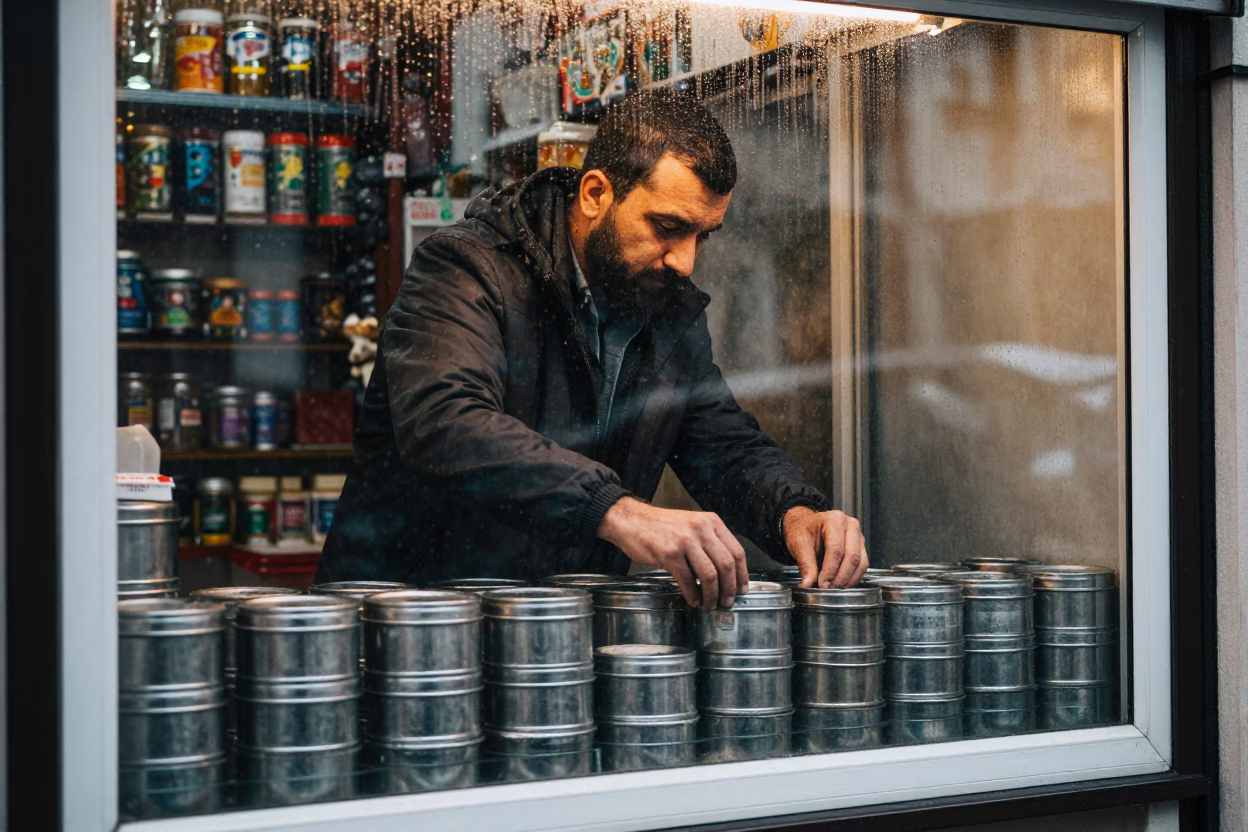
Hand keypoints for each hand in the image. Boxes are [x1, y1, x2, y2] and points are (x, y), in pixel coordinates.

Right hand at [598, 497, 748, 609]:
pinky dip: (693, 594)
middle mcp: (701, 528)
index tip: (742, 589)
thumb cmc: (661, 526)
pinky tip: (693, 600)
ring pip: (709, 574)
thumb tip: (726, 573)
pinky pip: (687, 580)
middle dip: (729, 588)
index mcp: (711, 521)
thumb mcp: (692, 525)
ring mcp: (685, 540)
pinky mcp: (669, 553)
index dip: (742, 574)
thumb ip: (709, 542)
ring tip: (709, 604)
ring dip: (712, 595)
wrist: (631, 520)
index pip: (736, 551)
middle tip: (727, 602)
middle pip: (726, 565)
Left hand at [783, 507, 867, 588]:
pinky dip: (854, 576)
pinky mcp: (860, 545)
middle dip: (840, 577)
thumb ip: (805, 565)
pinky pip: (863, 564)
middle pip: (852, 556)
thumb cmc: (802, 530)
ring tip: (835, 587)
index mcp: (834, 520)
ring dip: (849, 579)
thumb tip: (808, 584)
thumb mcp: (799, 545)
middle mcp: (850, 525)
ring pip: (860, 562)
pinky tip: (843, 583)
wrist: (804, 524)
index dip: (830, 570)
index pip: (836, 550)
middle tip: (829, 588)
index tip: (822, 584)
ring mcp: (858, 535)